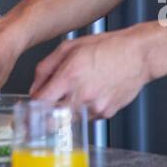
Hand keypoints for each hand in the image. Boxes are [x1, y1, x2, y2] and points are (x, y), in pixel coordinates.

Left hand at [29, 25, 155, 118]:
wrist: (139, 54)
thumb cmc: (106, 47)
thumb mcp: (69, 47)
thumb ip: (46, 68)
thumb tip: (34, 88)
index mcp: (69, 76)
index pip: (41, 103)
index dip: (31, 109)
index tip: (27, 111)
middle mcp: (82, 94)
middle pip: (53, 120)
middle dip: (44, 119)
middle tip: (40, 116)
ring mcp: (95, 107)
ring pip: (70, 119)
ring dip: (66, 111)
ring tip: (78, 90)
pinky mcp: (106, 113)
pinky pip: (87, 116)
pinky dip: (84, 108)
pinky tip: (93, 92)